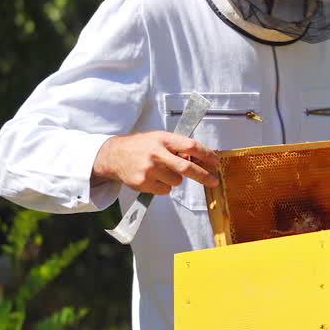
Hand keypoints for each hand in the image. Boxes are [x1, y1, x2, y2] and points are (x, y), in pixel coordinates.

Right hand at [91, 131, 219, 194]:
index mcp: (163, 139)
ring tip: (162, 171)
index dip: (207, 155)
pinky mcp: (142, 182)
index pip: (191, 146)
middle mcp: (156, 153)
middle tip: (214, 181)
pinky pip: (165, 190)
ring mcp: (148, 169)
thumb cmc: (140, 146)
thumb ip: (178, 147)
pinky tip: (153, 178)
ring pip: (177, 181)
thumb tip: (202, 159)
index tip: (216, 162)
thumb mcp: (159, 139)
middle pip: (187, 168)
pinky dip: (164, 187)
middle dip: (204, 176)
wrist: (113, 155)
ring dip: (175, 179)